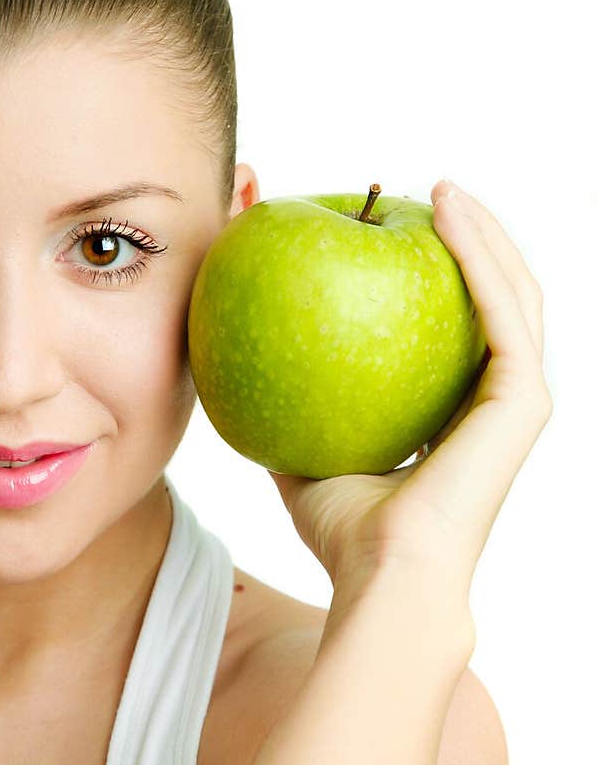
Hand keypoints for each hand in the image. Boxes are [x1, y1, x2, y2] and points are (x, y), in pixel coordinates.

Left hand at [268, 179, 552, 594]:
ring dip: (480, 231)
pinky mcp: (523, 397)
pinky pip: (501, 307)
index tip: (387, 227)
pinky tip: (443, 207)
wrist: (381, 577)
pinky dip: (477, 251)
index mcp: (458, 414)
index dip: (429, 273)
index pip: (453, 327)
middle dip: (466, 238)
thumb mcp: (302, 450)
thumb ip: (287, 405)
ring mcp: (517, 398)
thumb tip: (241, 352)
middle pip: (495, 297)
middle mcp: (496, 401)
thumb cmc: (342, 532)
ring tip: (439, 187)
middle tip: (423, 192)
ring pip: (513, 290)